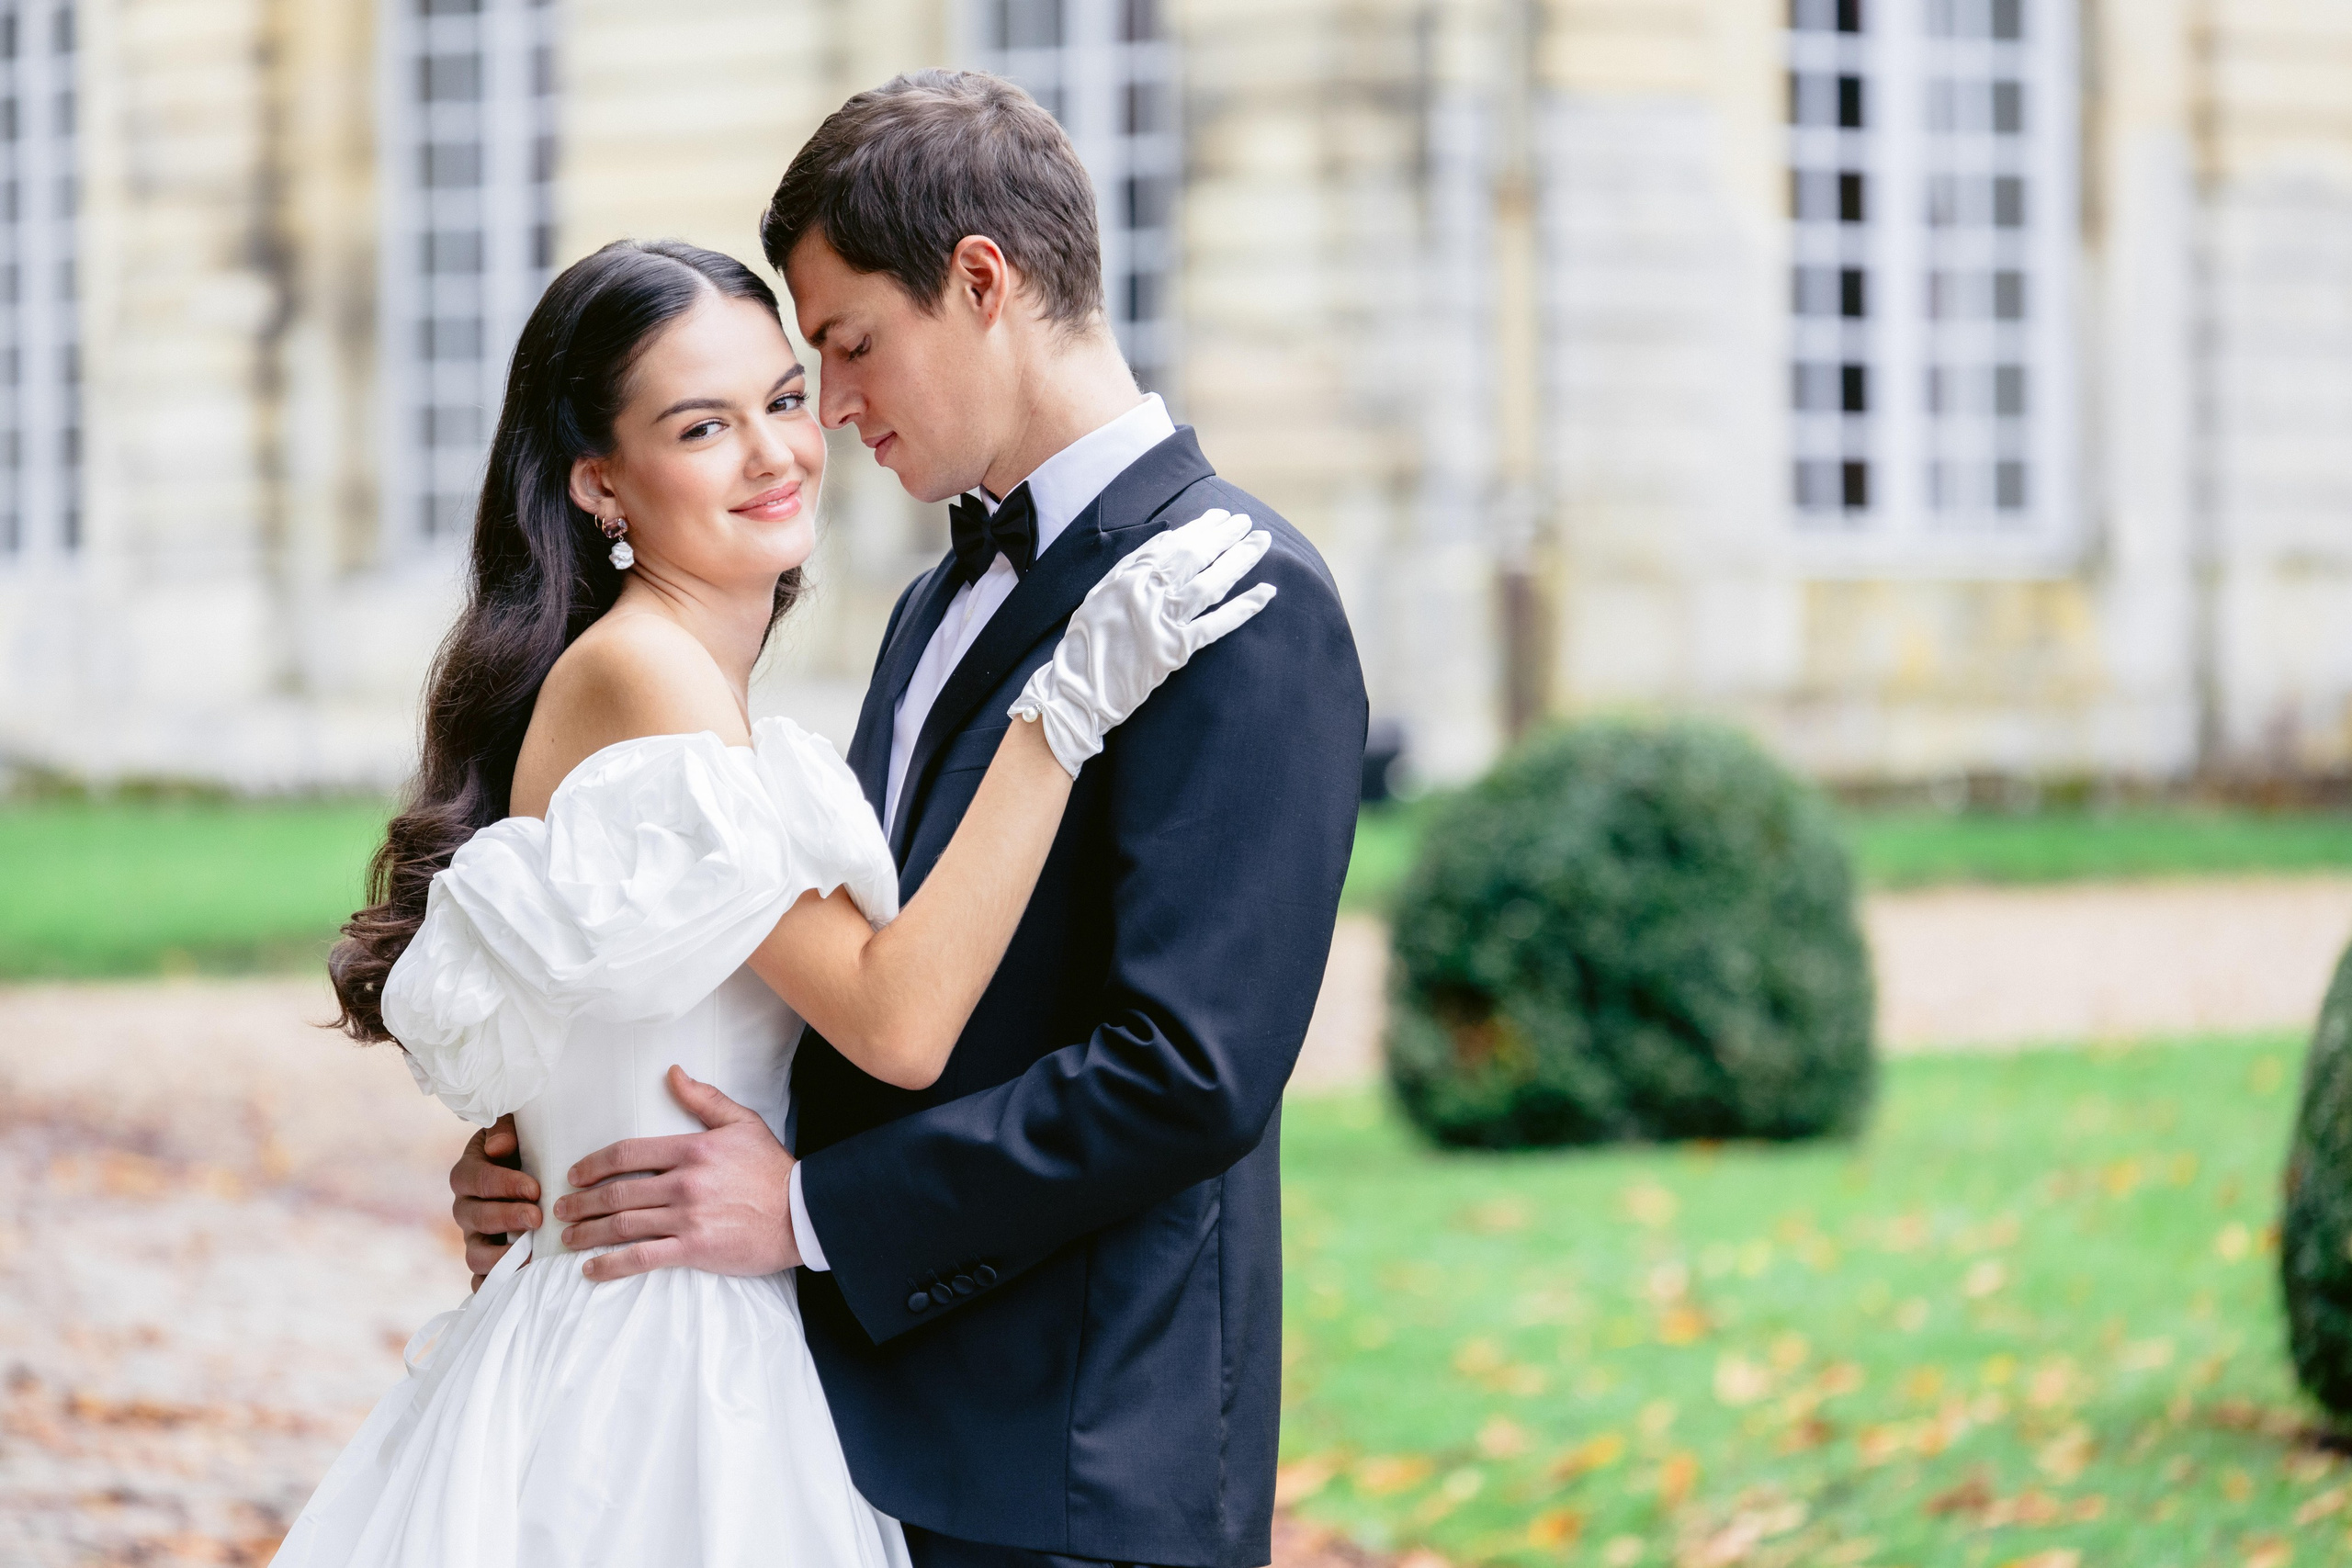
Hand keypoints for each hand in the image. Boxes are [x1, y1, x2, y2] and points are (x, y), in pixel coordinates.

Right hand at [451, 1115, 540, 1290]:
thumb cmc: (524, 1146)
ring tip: (532, 1253)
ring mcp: (474, 1238)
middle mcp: (466, 1208)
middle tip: (538, 1217)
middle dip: (507, 1218)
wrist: (531, 1169)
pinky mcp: (486, 1262)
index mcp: (468, 1174)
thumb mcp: (514, 1127)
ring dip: (501, 1257)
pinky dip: (496, 1285)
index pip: (476, 1180)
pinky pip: (481, 1281)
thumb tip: (500, 1148)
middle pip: (476, 1218)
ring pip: (474, 1254)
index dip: (503, 1185)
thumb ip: (504, 1129)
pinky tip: (520, 1284)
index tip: (534, 1188)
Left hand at [551, 1065, 802, 1281]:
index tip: (574, 1175)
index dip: (593, 1165)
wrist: (802, 1213)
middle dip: (581, 1202)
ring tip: (569, 1237)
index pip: (627, 1153)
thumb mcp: (742, 1123)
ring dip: (588, 1232)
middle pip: (617, 1192)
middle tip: (560, 1210)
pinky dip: (611, 1264)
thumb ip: (704, 1099)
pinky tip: (591, 1268)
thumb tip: (673, 1073)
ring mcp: (687, 1218)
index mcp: (692, 1149)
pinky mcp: (694, 1249)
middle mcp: (683, 1183)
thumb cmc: (772, 1168)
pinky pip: (642, 1257)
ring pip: (623, 1225)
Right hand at [1009, 508, 1276, 775]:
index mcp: (1129, 575)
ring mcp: (1163, 621)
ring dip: (1240, 560)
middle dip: (1225, 535)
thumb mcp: (1102, 592)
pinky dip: (1244, 608)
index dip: (1201, 527)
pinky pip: (1217, 625)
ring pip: (1211, 583)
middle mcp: (1148, 592)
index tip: (1220, 517)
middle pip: (1196, 556)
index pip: (1174, 543)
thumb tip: (1167, 540)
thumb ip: (1133, 567)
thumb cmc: (1088, 641)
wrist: (1078, 689)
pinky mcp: (1175, 650)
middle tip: (1247, 522)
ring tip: (1261, 542)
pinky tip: (1265, 592)